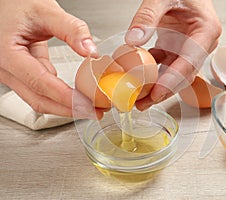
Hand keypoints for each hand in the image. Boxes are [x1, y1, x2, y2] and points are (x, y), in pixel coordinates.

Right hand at [0, 0, 103, 118]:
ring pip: (39, 98)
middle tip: (95, 111)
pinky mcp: (21, 73)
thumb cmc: (16, 4)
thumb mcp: (45, 10)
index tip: (88, 104)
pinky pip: (40, 89)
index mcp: (7, 54)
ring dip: (65, 105)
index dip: (66, 98)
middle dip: (69, 109)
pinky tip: (77, 95)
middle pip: (39, 99)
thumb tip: (91, 51)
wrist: (4, 4)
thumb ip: (71, 29)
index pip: (41, 83)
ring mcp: (12, 73)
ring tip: (90, 106)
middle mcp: (5, 68)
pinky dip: (59, 95)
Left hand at [125, 0, 221, 109]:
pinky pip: (166, 65)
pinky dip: (152, 73)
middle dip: (163, 91)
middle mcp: (201, 43)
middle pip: (184, 74)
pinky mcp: (179, 47)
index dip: (173, 80)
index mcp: (206, 30)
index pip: (190, 62)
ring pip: (175, 74)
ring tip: (139, 98)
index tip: (156, 93)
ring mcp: (190, 47)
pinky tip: (139, 79)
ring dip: (157, 87)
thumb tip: (134, 40)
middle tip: (143, 103)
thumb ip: (147, 16)